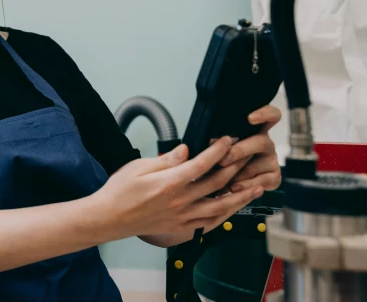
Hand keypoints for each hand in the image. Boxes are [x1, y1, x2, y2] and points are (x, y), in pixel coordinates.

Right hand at [94, 137, 264, 240]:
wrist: (109, 218)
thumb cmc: (119, 191)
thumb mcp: (138, 167)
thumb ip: (165, 159)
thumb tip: (186, 150)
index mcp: (170, 183)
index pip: (202, 164)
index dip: (218, 150)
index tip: (227, 140)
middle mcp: (180, 201)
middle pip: (217, 183)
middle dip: (235, 166)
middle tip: (247, 154)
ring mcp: (182, 216)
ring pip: (220, 206)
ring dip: (240, 196)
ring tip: (257, 186)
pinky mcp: (181, 227)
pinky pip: (210, 223)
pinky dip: (225, 215)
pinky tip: (233, 209)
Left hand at [217, 105, 281, 193]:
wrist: (228, 185)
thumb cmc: (221, 159)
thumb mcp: (219, 148)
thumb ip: (218, 142)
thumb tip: (210, 142)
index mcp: (255, 130)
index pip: (271, 115)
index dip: (265, 113)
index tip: (250, 118)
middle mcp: (266, 143)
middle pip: (261, 141)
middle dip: (239, 151)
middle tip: (222, 161)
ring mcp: (271, 160)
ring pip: (256, 164)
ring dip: (237, 173)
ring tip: (220, 180)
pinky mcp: (274, 177)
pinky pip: (260, 182)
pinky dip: (244, 186)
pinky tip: (232, 188)